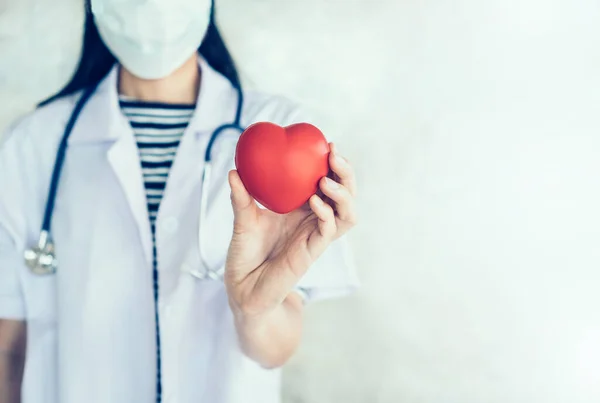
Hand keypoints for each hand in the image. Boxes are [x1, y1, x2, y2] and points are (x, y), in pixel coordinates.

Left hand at [224, 143, 356, 317]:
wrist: (243, 289)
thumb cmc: (245, 254)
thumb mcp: (243, 220)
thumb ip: (241, 198)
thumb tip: (233, 171)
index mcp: (302, 208)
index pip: (330, 183)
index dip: (335, 165)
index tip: (328, 144)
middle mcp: (314, 220)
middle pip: (346, 195)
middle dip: (347, 174)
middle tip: (334, 155)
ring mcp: (315, 236)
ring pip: (347, 214)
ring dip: (343, 194)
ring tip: (326, 180)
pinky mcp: (312, 252)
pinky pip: (328, 231)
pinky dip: (326, 214)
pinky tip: (314, 202)